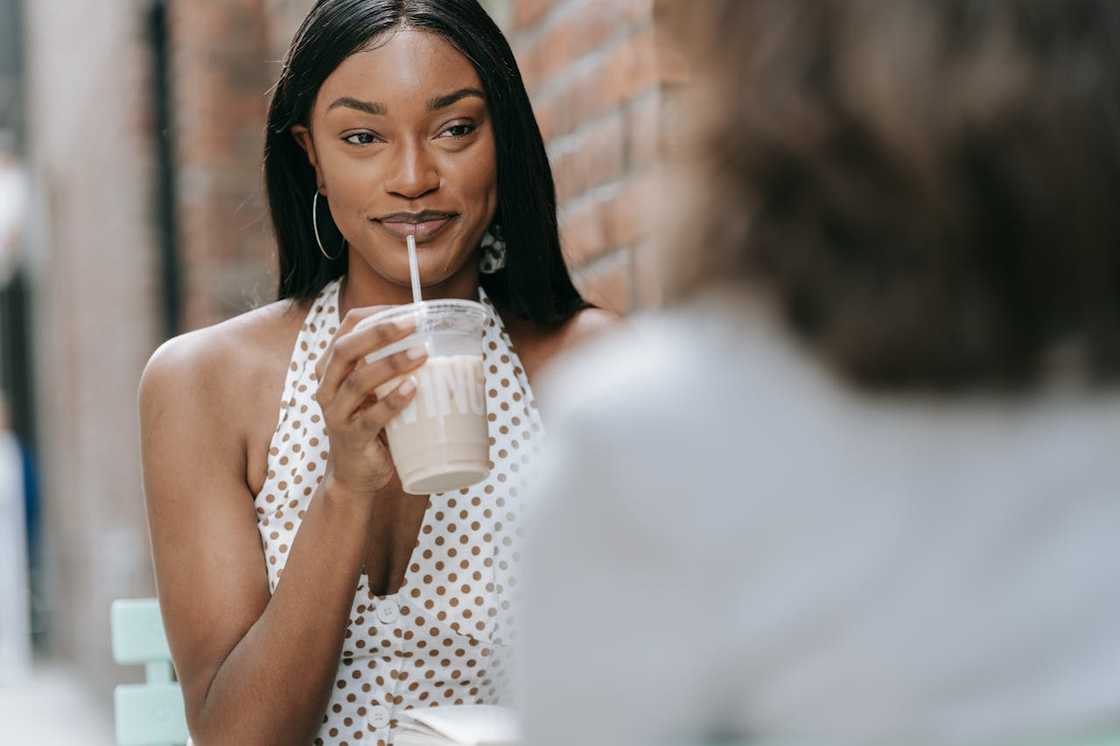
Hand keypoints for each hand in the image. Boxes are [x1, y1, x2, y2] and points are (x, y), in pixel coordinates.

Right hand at [313, 307, 427, 496]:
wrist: (357, 474)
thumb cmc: (374, 422)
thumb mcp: (377, 388)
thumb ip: (394, 364)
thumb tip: (444, 337)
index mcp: (333, 366)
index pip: (348, 327)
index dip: (378, 313)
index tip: (411, 309)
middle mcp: (328, 386)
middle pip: (346, 349)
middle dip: (380, 332)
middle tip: (414, 323)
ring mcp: (337, 413)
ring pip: (358, 381)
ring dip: (391, 364)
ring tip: (422, 354)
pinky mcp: (352, 438)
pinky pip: (370, 417)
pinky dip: (393, 402)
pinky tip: (413, 390)